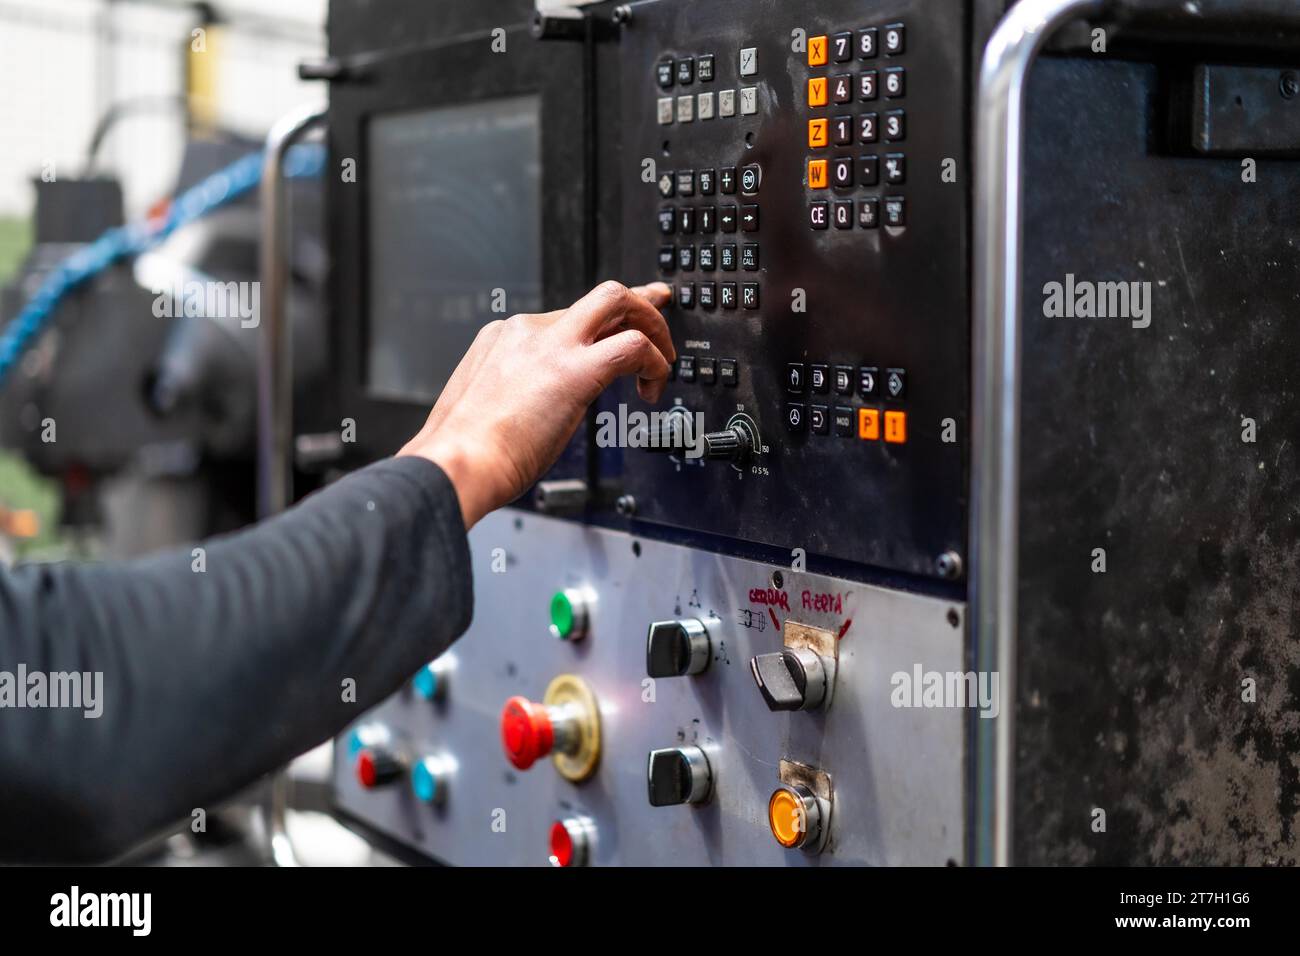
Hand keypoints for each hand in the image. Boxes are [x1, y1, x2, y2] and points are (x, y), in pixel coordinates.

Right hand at [399, 281, 674, 528]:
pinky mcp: (573, 372)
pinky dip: (654, 363)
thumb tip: (536, 412)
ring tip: (663, 362)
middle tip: (659, 326)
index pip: (567, 317)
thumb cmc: (463, 456)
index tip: (618, 332)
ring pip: (618, 302)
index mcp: (503, 339)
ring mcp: (549, 347)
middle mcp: (526, 332)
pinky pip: (633, 347)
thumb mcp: (484, 409)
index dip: (601, 328)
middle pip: (598, 297)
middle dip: (638, 306)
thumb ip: (513, 397)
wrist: (454, 466)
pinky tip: (653, 387)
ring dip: (652, 328)